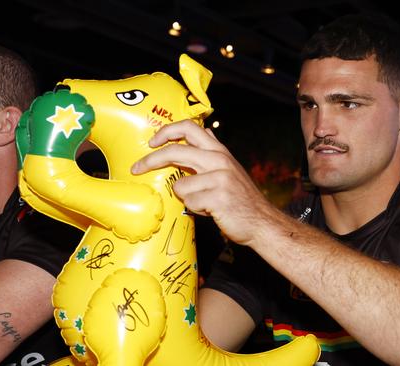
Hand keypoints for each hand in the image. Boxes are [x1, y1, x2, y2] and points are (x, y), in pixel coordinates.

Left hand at [131, 120, 274, 245]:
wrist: (261, 221)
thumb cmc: (241, 199)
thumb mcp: (230, 168)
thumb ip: (213, 152)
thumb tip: (202, 133)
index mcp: (220, 152)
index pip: (190, 128)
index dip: (166, 131)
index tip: (152, 142)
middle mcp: (219, 160)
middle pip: (175, 151)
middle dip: (151, 159)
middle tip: (137, 168)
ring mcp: (219, 178)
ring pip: (180, 185)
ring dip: (187, 198)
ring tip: (204, 202)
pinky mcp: (218, 196)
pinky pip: (190, 203)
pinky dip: (196, 210)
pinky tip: (211, 210)